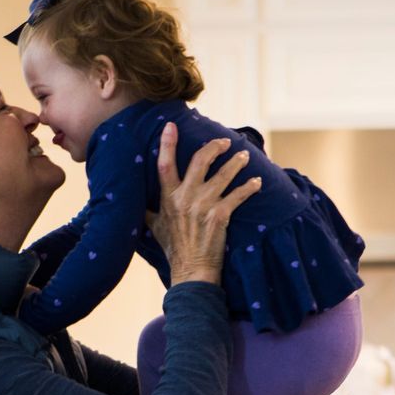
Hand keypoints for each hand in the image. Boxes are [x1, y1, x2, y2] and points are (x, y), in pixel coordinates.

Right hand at [146, 122, 260, 285]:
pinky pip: (239, 195)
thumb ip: (149, 210)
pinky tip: (257, 182)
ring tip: (244, 156)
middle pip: (200, 160)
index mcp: (168, 197)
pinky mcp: (221, 215)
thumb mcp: (155, 226)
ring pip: (224, 174)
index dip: (167, 143)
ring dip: (237, 163)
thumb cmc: (173, 248)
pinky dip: (250, 187)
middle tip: (225, 141)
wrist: (191, 269)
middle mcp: (185, 197)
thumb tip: (136, 202)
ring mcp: (204, 205)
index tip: (171, 125)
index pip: (165, 164)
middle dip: (215, 147)